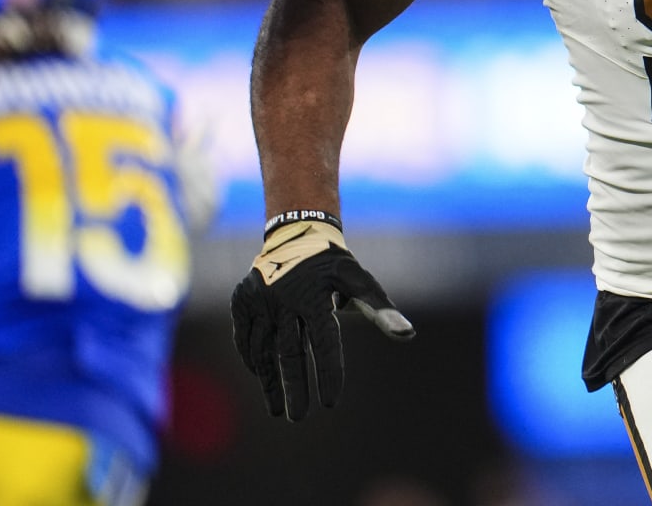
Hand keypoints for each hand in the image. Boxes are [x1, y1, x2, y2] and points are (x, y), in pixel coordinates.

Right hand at [229, 220, 413, 417]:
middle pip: (290, 352)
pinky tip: (261, 377)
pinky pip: (245, 337)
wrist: (298, 232)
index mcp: (316, 295)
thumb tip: (409, 335)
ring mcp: (260, 299)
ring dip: (269, 382)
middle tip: (299, 418)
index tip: (331, 403)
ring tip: (276, 410)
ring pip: (263, 349)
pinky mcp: (241, 299)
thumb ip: (381, 310)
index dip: (329, 373)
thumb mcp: (360, 281)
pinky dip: (252, 359)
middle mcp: (284, 298)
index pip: (325, 343)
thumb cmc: (334, 265)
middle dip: (295, 387)